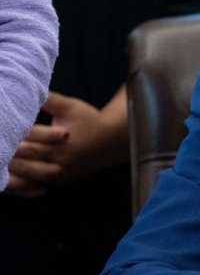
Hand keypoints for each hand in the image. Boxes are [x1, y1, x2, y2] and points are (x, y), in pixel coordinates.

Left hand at [5, 90, 127, 195]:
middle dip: (4, 155)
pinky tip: (7, 176)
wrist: (113, 140)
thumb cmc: (90, 120)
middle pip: (20, 163)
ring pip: (24, 179)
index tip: (1, 129)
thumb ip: (49, 99)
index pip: (25, 145)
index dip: (8, 140)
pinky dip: (19, 184)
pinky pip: (33, 186)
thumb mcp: (70, 107)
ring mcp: (57, 175)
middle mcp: (57, 163)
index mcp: (59, 144)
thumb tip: (30, 88)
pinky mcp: (58, 181)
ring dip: (9, 171)